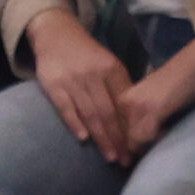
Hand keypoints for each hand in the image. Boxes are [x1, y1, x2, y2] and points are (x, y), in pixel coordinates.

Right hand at [30, 9, 138, 166]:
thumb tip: (140, 117)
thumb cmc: (88, 56)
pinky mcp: (53, 85)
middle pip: (109, 112)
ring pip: (90, 113)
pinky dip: (75, 123)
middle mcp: (94, 74)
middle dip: (119, 139)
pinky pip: (65, 107)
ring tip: (112, 157)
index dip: (132, 126)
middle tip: (127, 160)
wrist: (57, 34)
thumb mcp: (109, 64)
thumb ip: (120, 87)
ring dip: (102, 138)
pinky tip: (84, 139)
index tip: (140, 146)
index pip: (124, 103)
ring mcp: (73, 80)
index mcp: (112, 69)